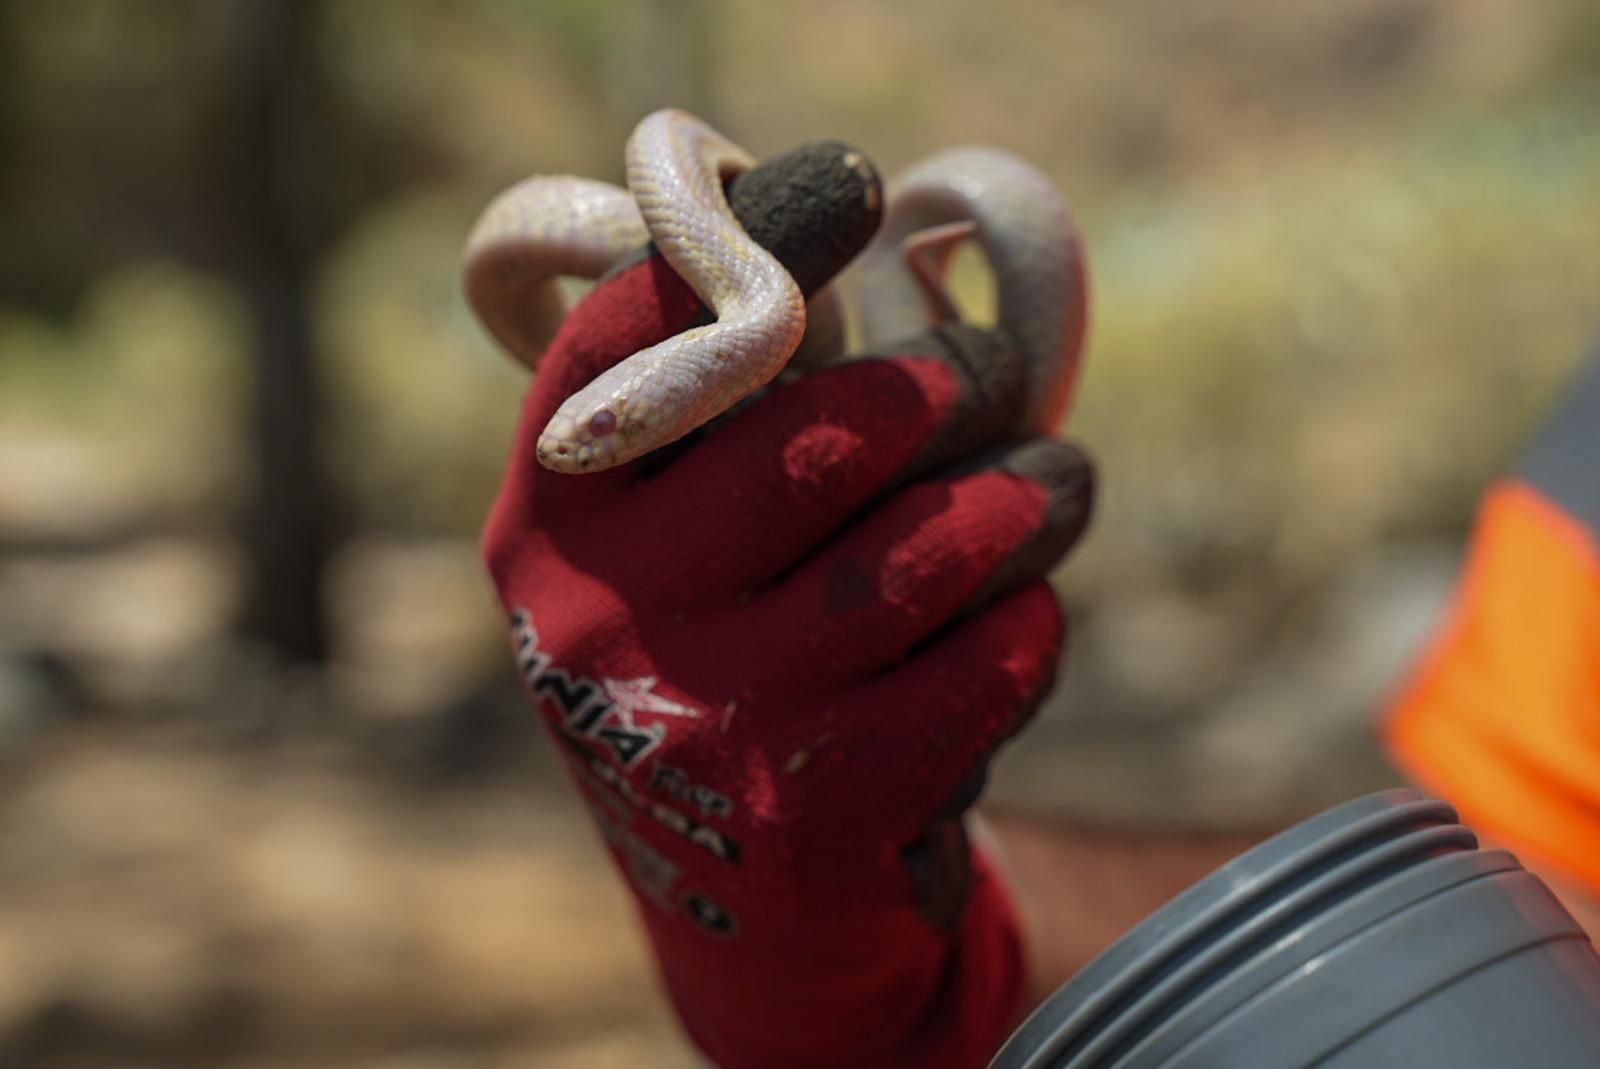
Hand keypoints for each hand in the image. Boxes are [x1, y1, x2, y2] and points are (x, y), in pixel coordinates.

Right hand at [471, 145, 1093, 1068]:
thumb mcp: (676, 567)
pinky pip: (982, 667)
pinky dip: (1029, 629)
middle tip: (998, 375)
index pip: (627, 340)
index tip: (846, 186)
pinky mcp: (808, 813)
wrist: (746, 916)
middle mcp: (595, 615)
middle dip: (948, 385)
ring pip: (922, 553)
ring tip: (1061, 484)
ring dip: (1024, 502)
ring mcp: (697, 720)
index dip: (746, 243)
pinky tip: (1024, 620)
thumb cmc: (729, 681)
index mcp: (551, 523)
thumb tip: (895, 269)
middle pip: (818, 436)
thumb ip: (732, 441)